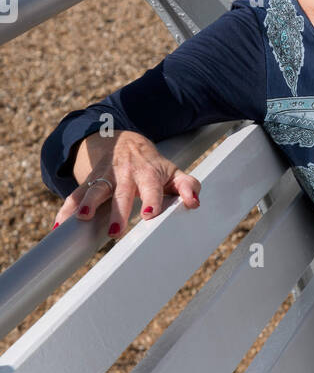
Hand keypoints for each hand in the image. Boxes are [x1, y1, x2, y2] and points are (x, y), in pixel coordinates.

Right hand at [51, 130, 200, 238]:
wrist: (124, 141)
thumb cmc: (152, 164)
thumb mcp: (173, 172)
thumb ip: (188, 186)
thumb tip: (194, 202)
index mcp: (148, 173)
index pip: (151, 188)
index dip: (152, 200)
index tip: (150, 215)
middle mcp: (125, 174)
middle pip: (121, 193)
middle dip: (118, 211)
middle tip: (114, 232)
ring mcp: (105, 176)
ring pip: (94, 190)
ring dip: (86, 204)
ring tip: (82, 219)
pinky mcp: (89, 181)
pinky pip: (75, 194)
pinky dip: (66, 208)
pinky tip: (59, 225)